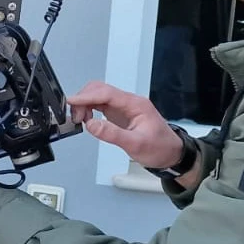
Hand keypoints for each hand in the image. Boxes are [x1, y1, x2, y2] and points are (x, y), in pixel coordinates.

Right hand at [66, 80, 183, 167]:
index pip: (106, 93)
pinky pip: (99, 104)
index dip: (87, 96)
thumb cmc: (160, 148)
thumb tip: (92, 125)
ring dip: (84, 104)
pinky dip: (88, 109)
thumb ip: (113, 134)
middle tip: (75, 116)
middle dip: (83, 99)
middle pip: (99, 90)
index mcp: (135, 104)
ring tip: (79, 119)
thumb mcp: (136, 144)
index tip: (71, 102)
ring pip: (98, 96)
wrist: (171, 153)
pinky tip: (86, 119)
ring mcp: (123, 107)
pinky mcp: (119, 113)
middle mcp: (128, 102)